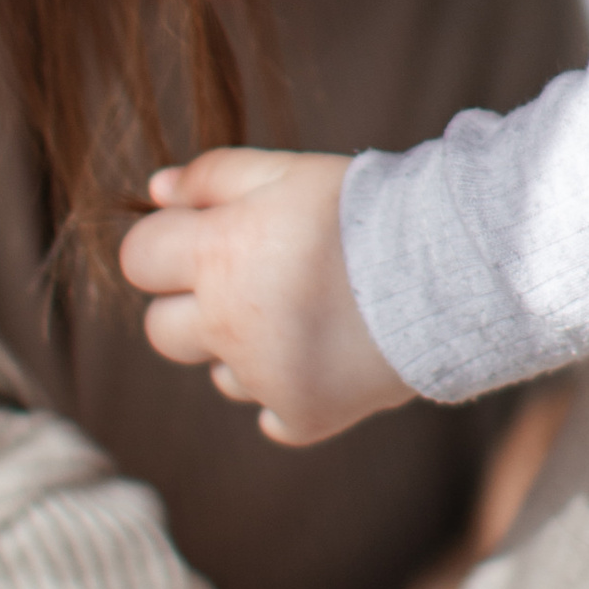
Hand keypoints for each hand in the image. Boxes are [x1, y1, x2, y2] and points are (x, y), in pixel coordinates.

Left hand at [119, 146, 409, 443]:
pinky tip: (326, 353)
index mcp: (219, 255)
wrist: (450, 269)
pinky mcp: (304, 416)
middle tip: (250, 277)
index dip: (166, 244)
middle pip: (161, 329)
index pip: (138, 260)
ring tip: (304, 313)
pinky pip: (269, 414)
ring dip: (244, 347)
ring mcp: (266, 377)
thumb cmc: (363, 209)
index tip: (205, 235)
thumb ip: (214, 177)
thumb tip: (155, 191)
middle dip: (192, 303)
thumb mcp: (288, 172)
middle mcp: (231, 323)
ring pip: (219, 373)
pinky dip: (289, 388)